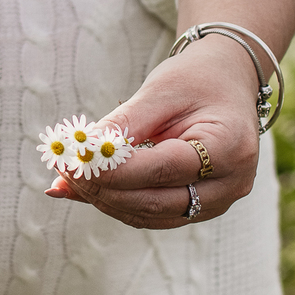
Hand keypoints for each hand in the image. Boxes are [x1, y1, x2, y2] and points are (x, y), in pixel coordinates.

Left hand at [45, 35, 261, 228]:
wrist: (227, 82)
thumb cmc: (197, 80)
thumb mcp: (160, 91)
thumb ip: (123, 125)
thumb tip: (78, 153)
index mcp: (229, 147)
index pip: (162, 169)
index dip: (114, 170)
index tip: (74, 160)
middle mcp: (231, 183)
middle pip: (155, 201)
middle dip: (103, 189)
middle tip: (63, 170)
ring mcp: (219, 201)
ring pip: (150, 215)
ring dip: (105, 200)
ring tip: (69, 177)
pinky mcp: (201, 207)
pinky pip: (153, 213)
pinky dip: (117, 202)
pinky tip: (85, 188)